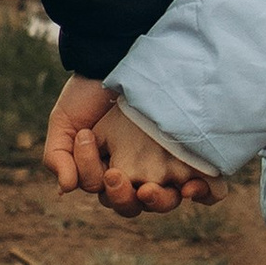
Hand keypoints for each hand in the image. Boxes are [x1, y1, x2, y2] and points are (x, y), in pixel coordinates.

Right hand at [42, 77, 219, 217]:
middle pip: (135, 206)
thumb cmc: (88, 92)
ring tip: (151, 188)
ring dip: (160, 201)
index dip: (97, 181)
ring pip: (166, 202)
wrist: (117, 58)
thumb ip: (58, 156)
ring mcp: (167, 166)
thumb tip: (66, 190)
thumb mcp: (65, 122)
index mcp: (109, 173)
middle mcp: (139, 174)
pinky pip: (206, 190)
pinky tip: (191, 185)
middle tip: (117, 176)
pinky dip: (202, 194)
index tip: (89, 141)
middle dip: (126, 199)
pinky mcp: (193, 157)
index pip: (107, 196)